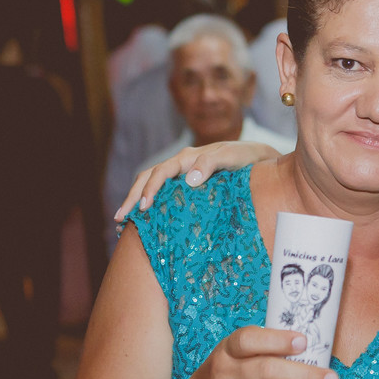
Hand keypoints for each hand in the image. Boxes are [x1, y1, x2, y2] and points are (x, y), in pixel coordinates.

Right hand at [114, 140, 281, 220]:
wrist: (257, 158)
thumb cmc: (245, 158)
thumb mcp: (231, 158)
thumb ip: (210, 164)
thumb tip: (188, 180)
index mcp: (188, 157)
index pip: (161, 172)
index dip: (150, 189)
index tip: (143, 208)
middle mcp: (181, 164)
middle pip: (147, 178)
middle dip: (132, 197)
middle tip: (120, 219)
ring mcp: (182, 174)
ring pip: (150, 184)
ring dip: (135, 200)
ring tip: (123, 222)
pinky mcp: (186, 185)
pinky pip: (162, 192)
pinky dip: (149, 203)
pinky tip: (143, 220)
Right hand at [175, 325, 337, 378]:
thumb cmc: (228, 376)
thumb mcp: (236, 356)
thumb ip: (266, 351)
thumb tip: (314, 349)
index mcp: (228, 351)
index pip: (248, 340)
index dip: (276, 340)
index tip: (303, 342)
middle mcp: (225, 375)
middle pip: (266, 372)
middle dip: (303, 376)